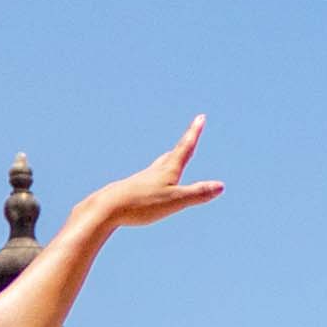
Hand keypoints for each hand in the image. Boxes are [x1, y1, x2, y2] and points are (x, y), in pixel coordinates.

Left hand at [79, 113, 222, 235]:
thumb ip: (197, 194)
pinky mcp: (129, 191)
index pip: (185, 148)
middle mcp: (153, 172)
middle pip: (171, 156)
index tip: (200, 117)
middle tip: (190, 136)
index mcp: (167, 170)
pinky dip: (153, 179)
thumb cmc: (140, 204)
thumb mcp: (174, 201)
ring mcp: (140, 180)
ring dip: (168, 161)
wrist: (105, 208)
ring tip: (170, 159)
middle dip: (183, 146)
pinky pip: (145, 182)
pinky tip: (146, 187)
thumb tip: (221, 186)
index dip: (194, 133)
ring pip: (157, 168)